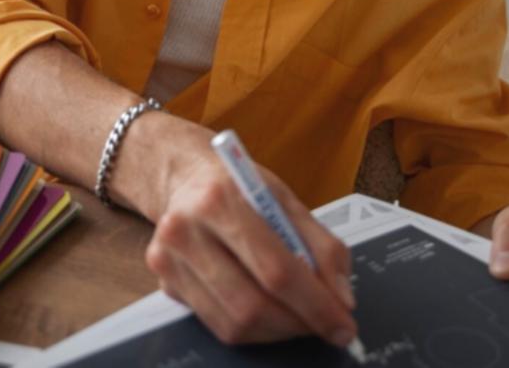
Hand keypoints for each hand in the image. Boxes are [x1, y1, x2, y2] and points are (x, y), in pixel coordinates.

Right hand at [137, 123, 357, 347]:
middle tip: (325, 325)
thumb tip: (341, 298)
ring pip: (234, 324)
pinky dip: (253, 328)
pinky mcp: (165, 284)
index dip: (315, 304)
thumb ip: (321, 246)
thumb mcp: (284, 199)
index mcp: (219, 200)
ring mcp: (168, 262)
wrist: (184, 177)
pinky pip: (217, 325)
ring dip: (277, 331)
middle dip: (298, 324)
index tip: (343, 324)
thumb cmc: (237, 186)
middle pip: (251, 304)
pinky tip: (268, 311)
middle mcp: (185, 232)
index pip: (275, 270)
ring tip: (299, 317)